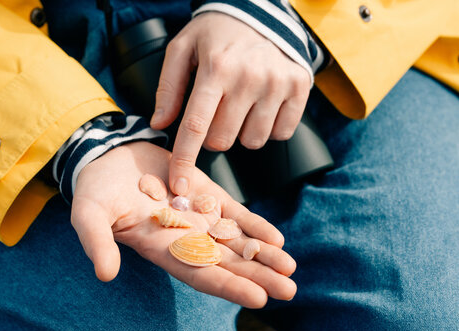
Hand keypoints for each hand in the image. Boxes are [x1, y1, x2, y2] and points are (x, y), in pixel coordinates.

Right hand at [71, 141, 296, 307]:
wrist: (109, 157)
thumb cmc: (95, 191)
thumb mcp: (89, 215)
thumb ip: (97, 242)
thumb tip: (104, 274)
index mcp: (161, 248)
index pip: (199, 273)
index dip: (228, 286)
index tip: (258, 298)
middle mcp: (185, 238)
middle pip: (227, 263)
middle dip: (258, 277)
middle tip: (290, 291)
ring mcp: (198, 217)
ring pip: (236, 241)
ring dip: (263, 255)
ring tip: (290, 267)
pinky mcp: (205, 194)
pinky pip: (234, 213)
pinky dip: (254, 225)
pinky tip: (276, 238)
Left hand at [150, 12, 310, 195]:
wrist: (262, 10)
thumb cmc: (217, 32)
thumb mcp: (183, 48)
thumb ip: (168, 87)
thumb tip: (159, 124)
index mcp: (215, 68)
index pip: (195, 126)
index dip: (184, 160)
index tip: (179, 185)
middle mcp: (249, 78)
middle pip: (223, 140)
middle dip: (214, 135)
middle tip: (217, 112)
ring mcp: (277, 84)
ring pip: (253, 141)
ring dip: (242, 133)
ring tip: (241, 105)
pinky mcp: (299, 88)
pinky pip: (282, 133)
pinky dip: (269, 127)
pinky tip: (263, 106)